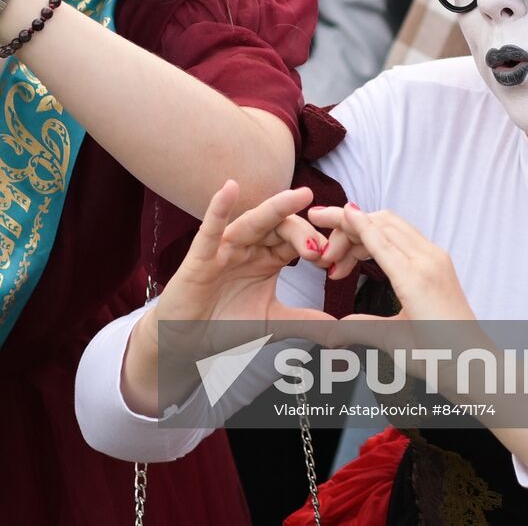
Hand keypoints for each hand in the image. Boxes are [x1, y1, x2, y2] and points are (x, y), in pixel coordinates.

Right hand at [156, 181, 333, 327]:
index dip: (315, 244)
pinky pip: (210, 230)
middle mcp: (247, 248)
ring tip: (301, 196)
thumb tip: (340, 328)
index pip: (295, 240)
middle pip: (280, 228)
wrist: (187, 340)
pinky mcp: (200, 258)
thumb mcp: (271, 323)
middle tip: (321, 250)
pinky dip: (219, 208)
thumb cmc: (224, 324)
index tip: (332, 261)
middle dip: (303, 234)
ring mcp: (223, 250)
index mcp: (266, 258)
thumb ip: (303, 321)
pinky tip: (229, 188)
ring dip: (277, 208)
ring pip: (253, 223)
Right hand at [311, 204, 480, 355]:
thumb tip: (329, 330)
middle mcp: (428, 260)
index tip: (321, 214)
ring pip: (392, 226)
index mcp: (415, 277)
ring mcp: (436, 258)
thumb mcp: (393, 342)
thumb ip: (358, 327)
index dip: (344, 222)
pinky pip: (404, 236)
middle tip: (323, 249)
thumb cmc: (442, 356)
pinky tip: (362, 258)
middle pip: (381, 223)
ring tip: (337, 260)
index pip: (375, 235)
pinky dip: (379, 238)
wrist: (476, 364)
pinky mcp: (438, 262)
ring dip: (362, 233)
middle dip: (347, 228)